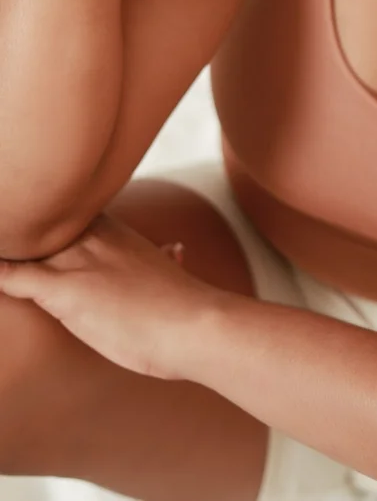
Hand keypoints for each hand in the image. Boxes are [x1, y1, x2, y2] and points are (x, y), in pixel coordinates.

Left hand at [0, 213, 225, 380]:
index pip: (65, 214)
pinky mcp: (68, 291)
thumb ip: (163, 256)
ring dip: (8, 244)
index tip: (23, 215)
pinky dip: (1, 274)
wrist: (196, 325)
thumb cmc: (182, 307)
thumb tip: (175, 249)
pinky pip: (18, 277)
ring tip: (0, 240)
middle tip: (5, 223)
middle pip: (40, 223)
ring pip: (25, 244)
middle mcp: (93, 237)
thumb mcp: (167, 271)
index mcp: (114, 230)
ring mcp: (79, 262)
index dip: (43, 218)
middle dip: (18, 224)